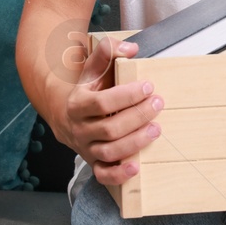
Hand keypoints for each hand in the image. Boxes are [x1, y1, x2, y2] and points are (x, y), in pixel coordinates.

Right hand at [61, 35, 163, 184]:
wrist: (66, 115)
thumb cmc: (87, 90)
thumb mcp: (92, 68)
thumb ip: (108, 52)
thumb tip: (130, 49)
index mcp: (78, 104)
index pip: (103, 103)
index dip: (127, 96)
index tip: (148, 86)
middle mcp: (80, 129)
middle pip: (110, 128)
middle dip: (138, 116)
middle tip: (159, 104)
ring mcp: (86, 148)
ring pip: (109, 152)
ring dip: (135, 142)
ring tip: (156, 129)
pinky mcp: (93, 163)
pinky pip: (103, 175)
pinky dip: (119, 175)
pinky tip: (136, 167)